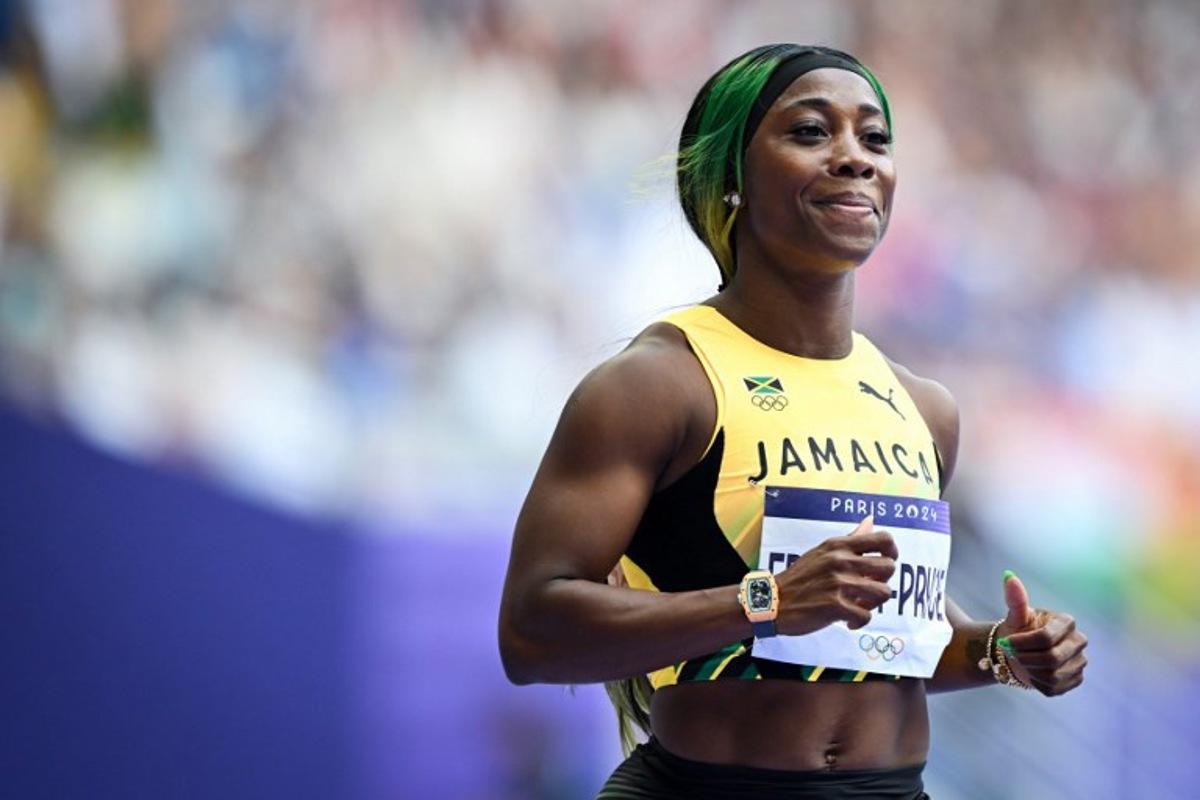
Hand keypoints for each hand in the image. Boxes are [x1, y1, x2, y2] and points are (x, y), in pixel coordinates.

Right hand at [775, 515, 898, 635]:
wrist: (771, 601)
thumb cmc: (799, 578)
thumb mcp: (823, 552)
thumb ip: (850, 539)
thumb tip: (870, 521)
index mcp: (839, 545)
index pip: (883, 539)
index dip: (892, 552)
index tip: (884, 564)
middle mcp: (840, 561)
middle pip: (889, 567)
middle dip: (883, 581)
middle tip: (868, 589)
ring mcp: (838, 583)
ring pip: (883, 593)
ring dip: (873, 604)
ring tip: (858, 606)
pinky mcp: (834, 606)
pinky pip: (865, 616)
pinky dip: (858, 622)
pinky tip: (847, 620)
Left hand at [995, 570, 1087, 696]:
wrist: (1021, 651)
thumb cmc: (1019, 629)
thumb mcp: (1015, 615)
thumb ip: (1015, 598)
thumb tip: (1008, 576)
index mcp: (1066, 622)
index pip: (1045, 637)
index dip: (1022, 643)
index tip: (1007, 643)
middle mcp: (1079, 641)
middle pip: (1051, 658)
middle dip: (1025, 658)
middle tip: (1012, 654)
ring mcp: (1080, 661)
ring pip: (1052, 675)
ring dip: (1029, 671)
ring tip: (1023, 661)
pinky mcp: (1076, 679)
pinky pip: (1054, 688)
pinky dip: (1037, 683)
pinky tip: (1033, 672)